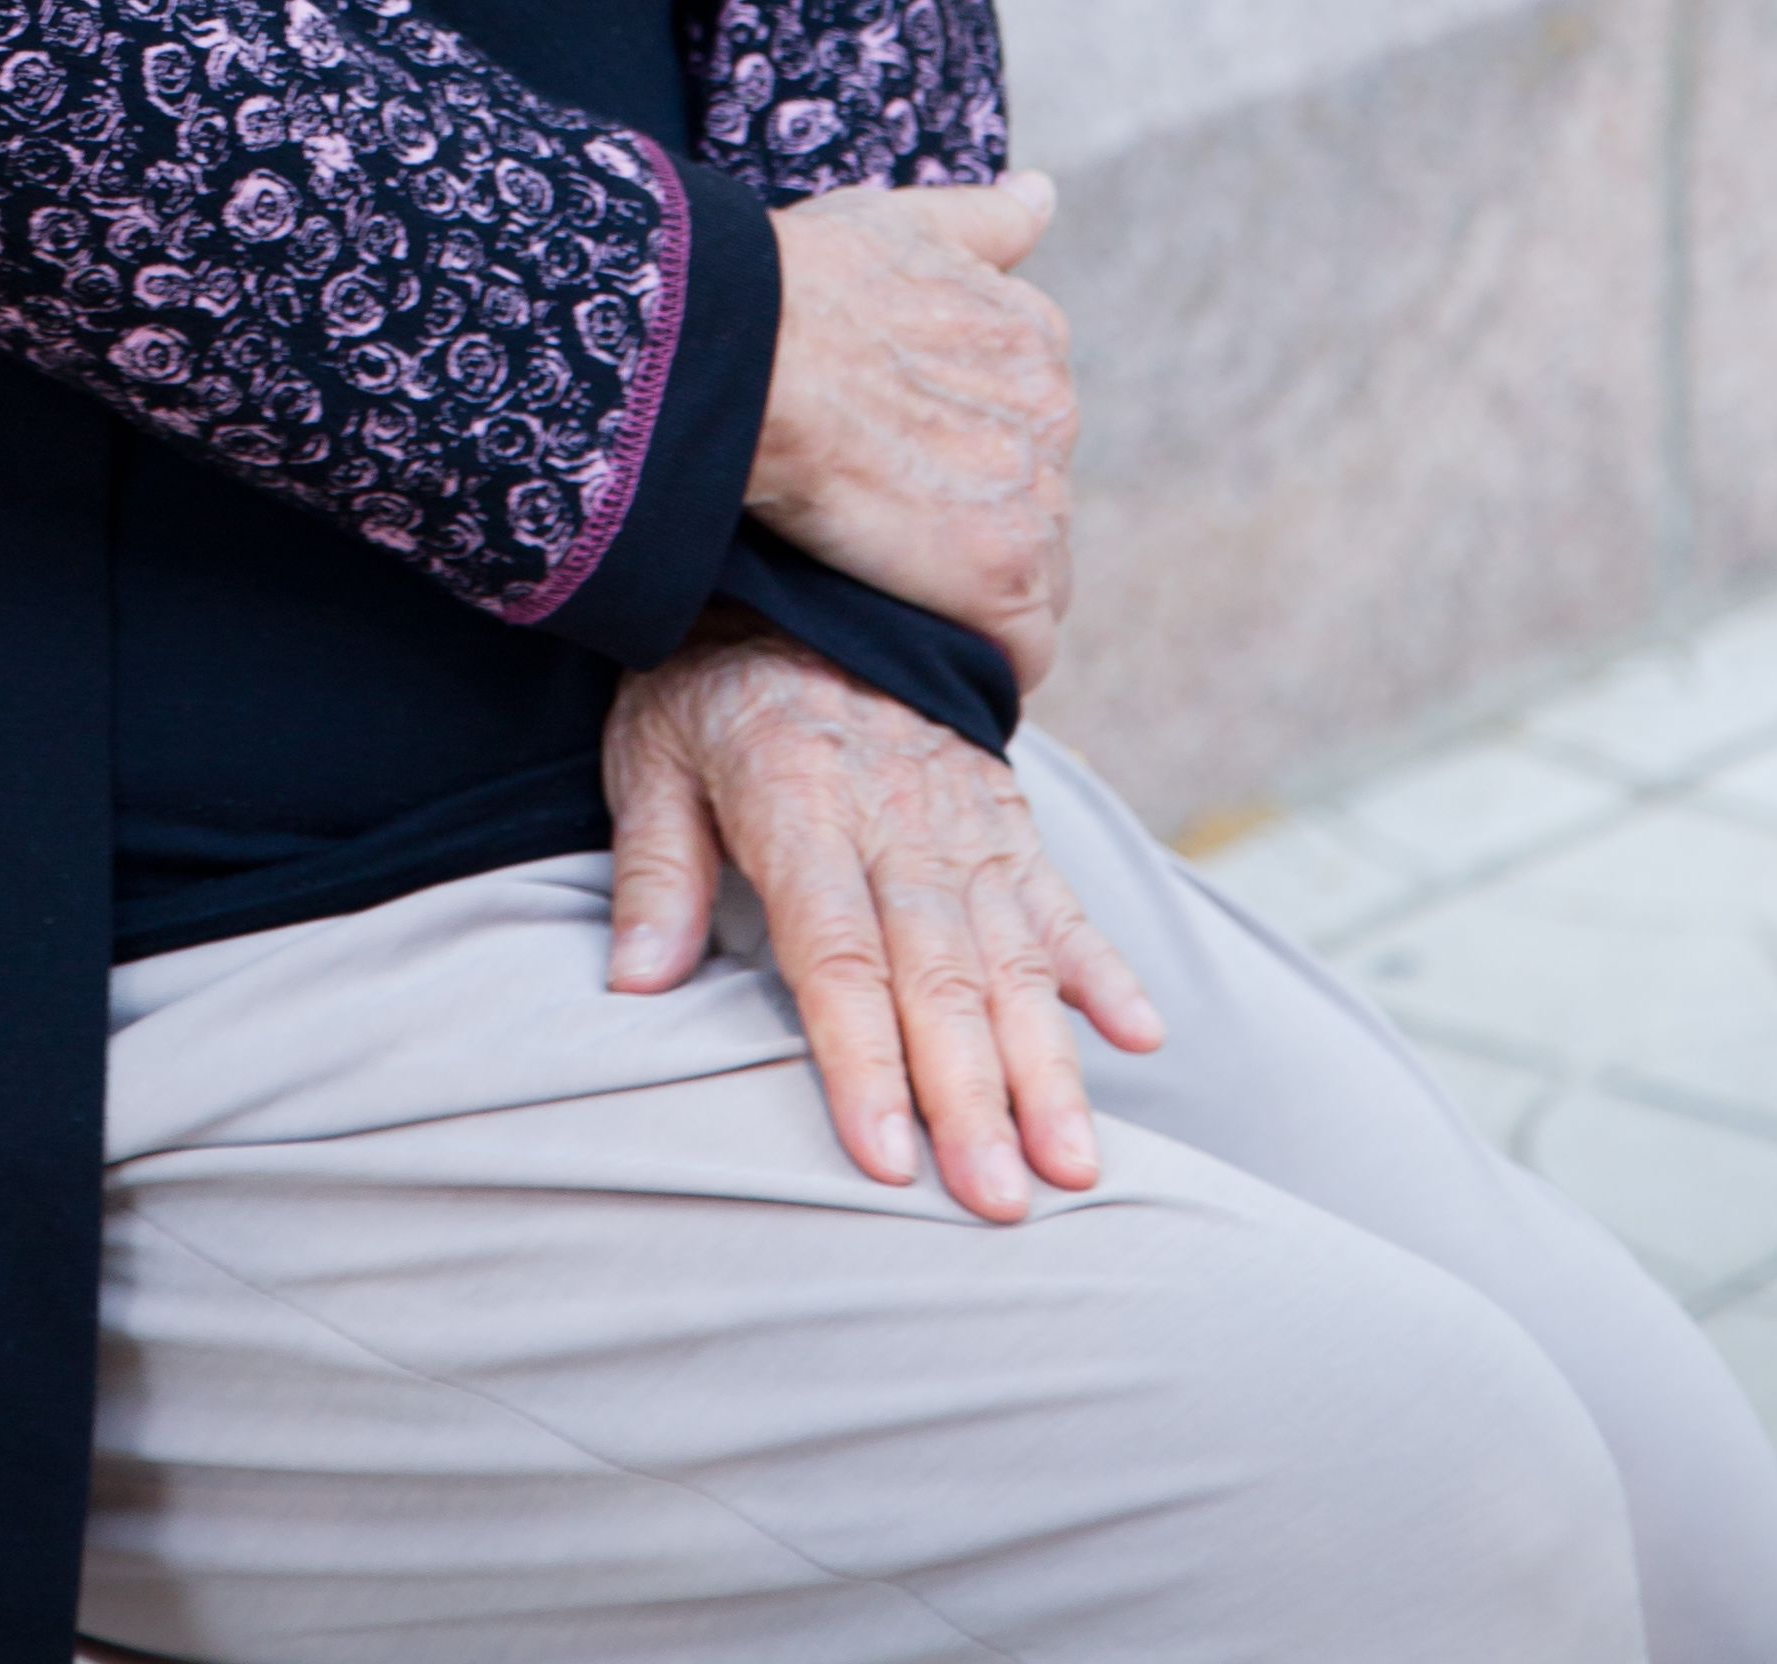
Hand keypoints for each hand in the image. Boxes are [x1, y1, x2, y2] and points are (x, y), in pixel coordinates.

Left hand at [605, 623, 1161, 1220]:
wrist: (798, 571)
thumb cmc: (705, 682)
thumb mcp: (651, 752)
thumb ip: (655, 868)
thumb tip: (635, 987)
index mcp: (799, 798)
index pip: (837, 950)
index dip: (864, 1058)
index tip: (889, 1161)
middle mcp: (894, 812)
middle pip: (940, 971)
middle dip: (975, 1096)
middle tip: (1003, 1205)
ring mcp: (961, 814)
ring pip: (1012, 953)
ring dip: (1047, 1063)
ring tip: (1077, 1164)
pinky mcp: (1003, 812)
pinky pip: (1058, 895)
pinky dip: (1102, 966)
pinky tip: (1141, 1036)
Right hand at [751, 170, 1076, 691]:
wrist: (747, 352)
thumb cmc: (797, 283)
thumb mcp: (896, 222)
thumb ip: (982, 218)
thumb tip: (1043, 193)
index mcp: (1033, 338)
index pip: (1025, 431)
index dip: (960, 461)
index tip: (897, 468)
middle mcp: (1054, 413)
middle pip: (1032, 506)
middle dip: (970, 527)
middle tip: (878, 528)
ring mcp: (1035, 497)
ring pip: (1032, 582)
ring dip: (972, 598)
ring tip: (887, 588)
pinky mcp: (1003, 576)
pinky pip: (1020, 654)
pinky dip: (980, 663)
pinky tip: (918, 650)